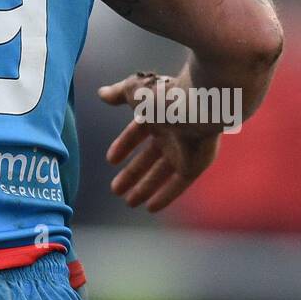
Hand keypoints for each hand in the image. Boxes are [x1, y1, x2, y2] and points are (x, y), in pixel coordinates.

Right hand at [99, 72, 221, 211]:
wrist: (199, 104)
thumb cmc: (165, 94)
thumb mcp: (135, 90)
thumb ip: (118, 93)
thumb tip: (101, 93)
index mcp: (157, 115)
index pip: (137, 133)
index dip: (124, 146)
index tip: (111, 160)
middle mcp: (170, 134)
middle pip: (148, 159)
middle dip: (132, 174)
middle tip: (115, 190)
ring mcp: (183, 151)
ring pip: (160, 175)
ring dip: (145, 188)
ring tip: (129, 203)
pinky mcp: (194, 166)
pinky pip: (177, 185)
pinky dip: (165, 196)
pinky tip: (151, 208)